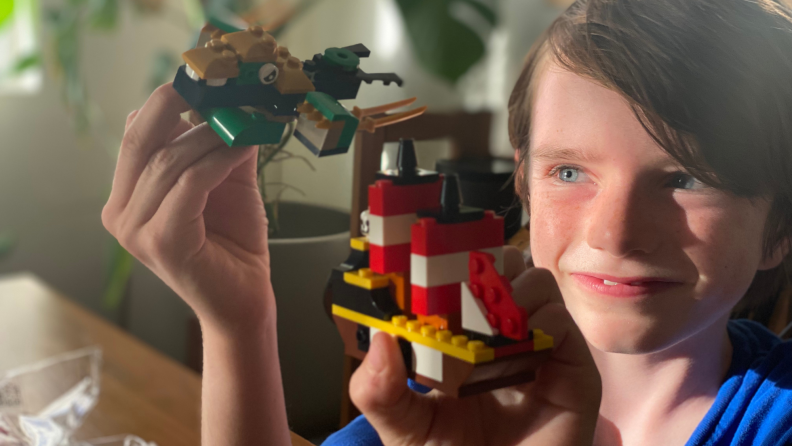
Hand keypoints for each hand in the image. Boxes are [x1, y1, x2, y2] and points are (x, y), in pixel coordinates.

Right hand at [102, 83, 272, 331]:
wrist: (242, 299)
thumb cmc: (232, 244)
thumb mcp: (225, 184)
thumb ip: (219, 147)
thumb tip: (230, 103)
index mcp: (127, 197)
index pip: (135, 137)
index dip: (163, 103)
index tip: (199, 79)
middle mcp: (121, 213)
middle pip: (141, 141)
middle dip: (176, 105)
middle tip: (213, 84)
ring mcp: (135, 230)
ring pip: (170, 161)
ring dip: (212, 135)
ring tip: (244, 119)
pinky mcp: (162, 241)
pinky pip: (190, 184)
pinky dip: (219, 160)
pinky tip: (242, 147)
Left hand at [349, 246, 601, 445]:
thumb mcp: (403, 428)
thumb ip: (380, 390)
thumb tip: (380, 338)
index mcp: (463, 340)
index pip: (461, 280)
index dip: (443, 265)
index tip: (418, 263)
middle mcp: (504, 336)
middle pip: (501, 268)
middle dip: (478, 267)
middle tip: (451, 290)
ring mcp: (540, 349)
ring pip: (534, 282)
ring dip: (506, 290)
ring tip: (480, 323)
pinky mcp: (573, 371)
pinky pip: (561, 322)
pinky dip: (537, 321)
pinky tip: (511, 346)